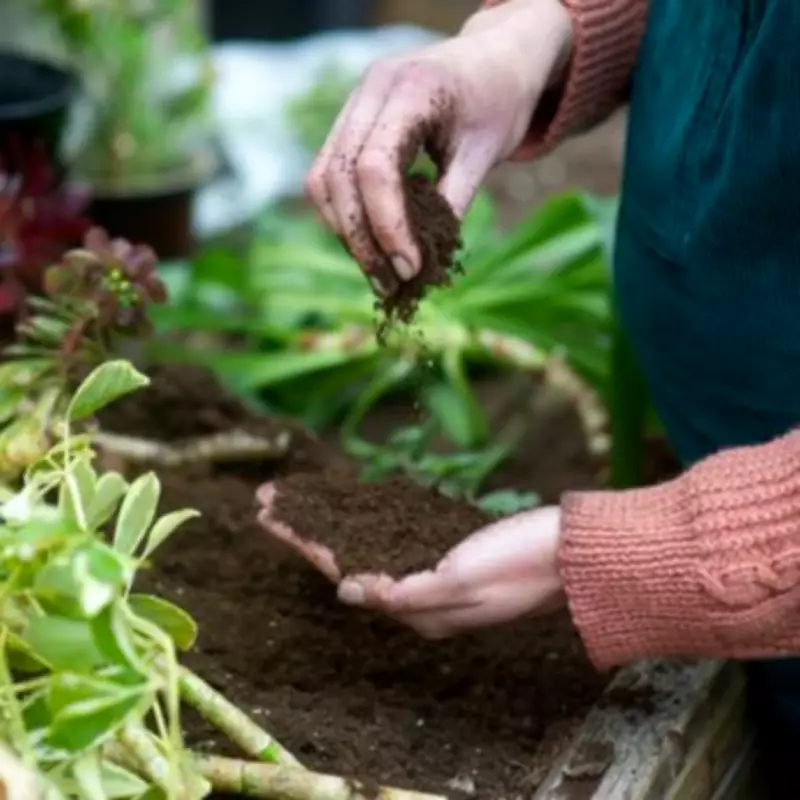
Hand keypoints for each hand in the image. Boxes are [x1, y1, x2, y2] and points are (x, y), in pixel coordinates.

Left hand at [257, 483, 565, 638]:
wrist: (569, 554)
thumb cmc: (520, 564)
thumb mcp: (460, 582)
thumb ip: (403, 591)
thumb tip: (346, 592)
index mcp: (415, 607)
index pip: (341, 571)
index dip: (302, 540)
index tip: (268, 513)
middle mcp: (416, 595)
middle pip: (345, 557)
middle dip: (306, 527)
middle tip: (269, 497)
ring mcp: (431, 574)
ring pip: (364, 545)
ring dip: (329, 521)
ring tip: (299, 498)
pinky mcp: (447, 554)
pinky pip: (392, 537)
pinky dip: (364, 520)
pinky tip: (354, 509)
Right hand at [305, 0, 572, 295]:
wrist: (494, 60)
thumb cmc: (498, 102)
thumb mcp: (486, 154)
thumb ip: (451, 204)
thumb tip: (421, 267)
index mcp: (411, 89)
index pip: (375, 167)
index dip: (387, 226)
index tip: (409, 269)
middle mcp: (370, 90)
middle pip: (339, 177)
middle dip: (361, 240)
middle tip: (389, 286)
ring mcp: (353, 103)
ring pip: (324, 180)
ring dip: (347, 233)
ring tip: (380, 274)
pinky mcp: (349, 123)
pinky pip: (330, 176)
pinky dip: (346, 215)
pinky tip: (374, 243)